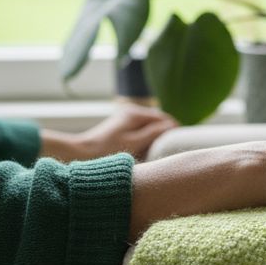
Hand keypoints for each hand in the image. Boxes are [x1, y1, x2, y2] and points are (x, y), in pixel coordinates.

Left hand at [41, 105, 177, 160]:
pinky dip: (147, 138)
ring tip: (164, 150)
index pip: (164, 118)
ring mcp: (125, 118)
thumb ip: (154, 133)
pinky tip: (149, 150)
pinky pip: (141, 130)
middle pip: (157, 121)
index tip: (184, 142)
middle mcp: (131, 112)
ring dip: (157, 136)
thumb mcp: (134, 142)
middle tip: (176, 148)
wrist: (81, 153)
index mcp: (135, 113)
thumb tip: (172, 126)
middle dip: (167, 132)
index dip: (175, 129)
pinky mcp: (121, 127)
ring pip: (149, 126)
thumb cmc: (107, 149)